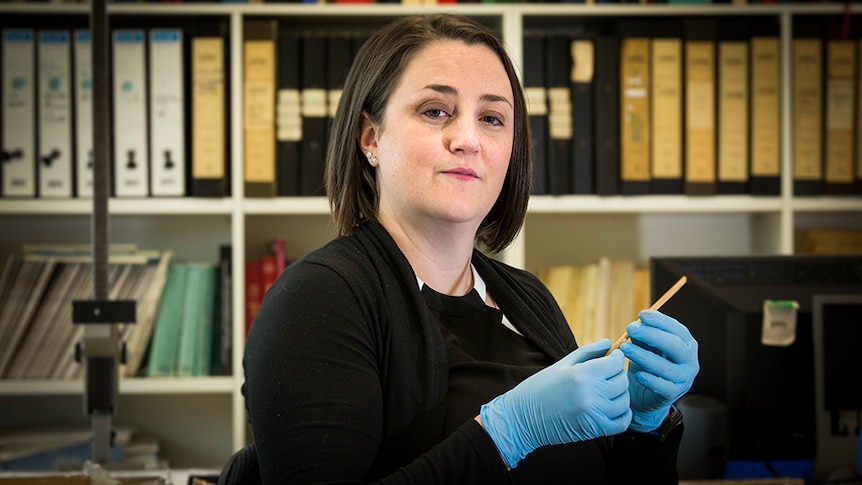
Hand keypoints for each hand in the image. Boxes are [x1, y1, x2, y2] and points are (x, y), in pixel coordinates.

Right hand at [479, 339, 631, 468]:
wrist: (522, 418)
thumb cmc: (539, 387)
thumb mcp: (561, 364)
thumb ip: (588, 351)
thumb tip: (609, 342)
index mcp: (580, 374)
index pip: (615, 362)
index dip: (616, 357)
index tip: (612, 357)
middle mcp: (590, 394)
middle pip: (622, 380)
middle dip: (618, 374)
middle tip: (608, 373)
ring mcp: (594, 414)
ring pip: (625, 400)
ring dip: (620, 393)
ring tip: (608, 389)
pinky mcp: (595, 430)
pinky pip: (623, 421)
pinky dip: (623, 413)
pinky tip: (612, 406)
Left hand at [620, 310, 698, 432]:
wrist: (645, 394)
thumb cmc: (647, 363)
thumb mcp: (646, 346)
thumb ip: (643, 336)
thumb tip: (637, 324)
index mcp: (686, 343)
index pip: (676, 329)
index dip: (659, 321)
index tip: (641, 315)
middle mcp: (689, 360)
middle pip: (674, 345)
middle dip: (651, 335)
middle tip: (630, 329)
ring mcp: (684, 378)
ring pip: (666, 367)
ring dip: (643, 356)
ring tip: (624, 348)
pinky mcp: (673, 394)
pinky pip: (663, 387)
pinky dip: (651, 380)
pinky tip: (638, 374)